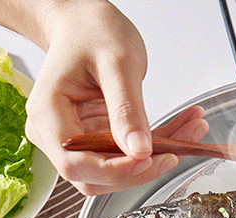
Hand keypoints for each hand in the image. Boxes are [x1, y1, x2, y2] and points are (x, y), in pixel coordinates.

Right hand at [24, 1, 207, 194]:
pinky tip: (180, 131)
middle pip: (95, 176)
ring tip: (187, 134)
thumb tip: (139, 150)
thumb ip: (127, 108)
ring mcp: (76, 141)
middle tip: (174, 153)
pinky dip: (153, 150)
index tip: (147, 159)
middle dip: (137, 170)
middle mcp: (55, 134)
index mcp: (48, 114)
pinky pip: (124, 157)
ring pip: (113, 173)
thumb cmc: (91, 32)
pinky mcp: (96, 141)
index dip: (112, 171)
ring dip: (151, 163)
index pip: (74, 163)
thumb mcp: (117, 63)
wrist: (84, 23)